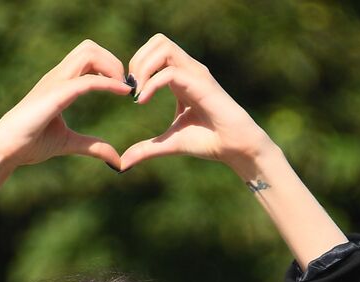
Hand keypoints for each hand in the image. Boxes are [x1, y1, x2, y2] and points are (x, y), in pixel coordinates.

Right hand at [0, 40, 131, 169]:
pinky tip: (122, 92)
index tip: (124, 88)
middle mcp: (58, 76)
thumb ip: (92, 147)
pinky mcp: (56, 95)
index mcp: (60, 82)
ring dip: (112, 66)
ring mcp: (56, 82)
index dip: (109, 67)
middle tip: (125, 86)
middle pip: (90, 47)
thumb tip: (116, 160)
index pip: (87, 57)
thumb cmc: (30, 143)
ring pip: (89, 53)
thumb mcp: (68, 143)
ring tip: (123, 88)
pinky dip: (108, 83)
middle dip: (113, 61)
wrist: (6, 148)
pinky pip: (87, 80)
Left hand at [120, 34, 273, 173]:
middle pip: (158, 41)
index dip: (137, 66)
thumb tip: (124, 163)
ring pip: (163, 48)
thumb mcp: (171, 144)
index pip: (155, 51)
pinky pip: (170, 72)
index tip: (129, 92)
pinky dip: (151, 84)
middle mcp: (189, 70)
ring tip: (137, 94)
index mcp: (181, 77)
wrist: (234, 147)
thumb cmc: (208, 142)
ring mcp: (195, 74)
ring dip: (144, 67)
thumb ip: (147, 149)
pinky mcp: (201, 84)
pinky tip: (141, 102)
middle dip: (138, 61)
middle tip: (131, 89)